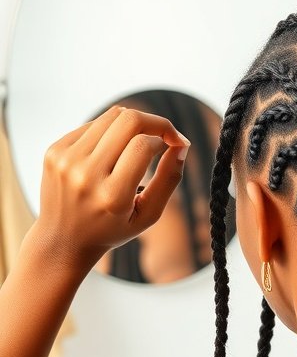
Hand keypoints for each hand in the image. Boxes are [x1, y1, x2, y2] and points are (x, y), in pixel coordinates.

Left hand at [35, 105, 189, 273]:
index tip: (174, 145)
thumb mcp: (148, 215)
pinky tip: (111, 152)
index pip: (144, 146)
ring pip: (112, 116)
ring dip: (132, 125)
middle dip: (154, 121)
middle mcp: (85, 175)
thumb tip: (182, 145)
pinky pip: (93, 124)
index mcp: (111, 196)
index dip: (166, 138)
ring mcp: (66, 160)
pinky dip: (110, 132)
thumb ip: (169, 180)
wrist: (63, 240)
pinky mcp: (54, 150)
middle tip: (163, 134)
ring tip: (137, 144)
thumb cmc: (112, 229)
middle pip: (128, 120)